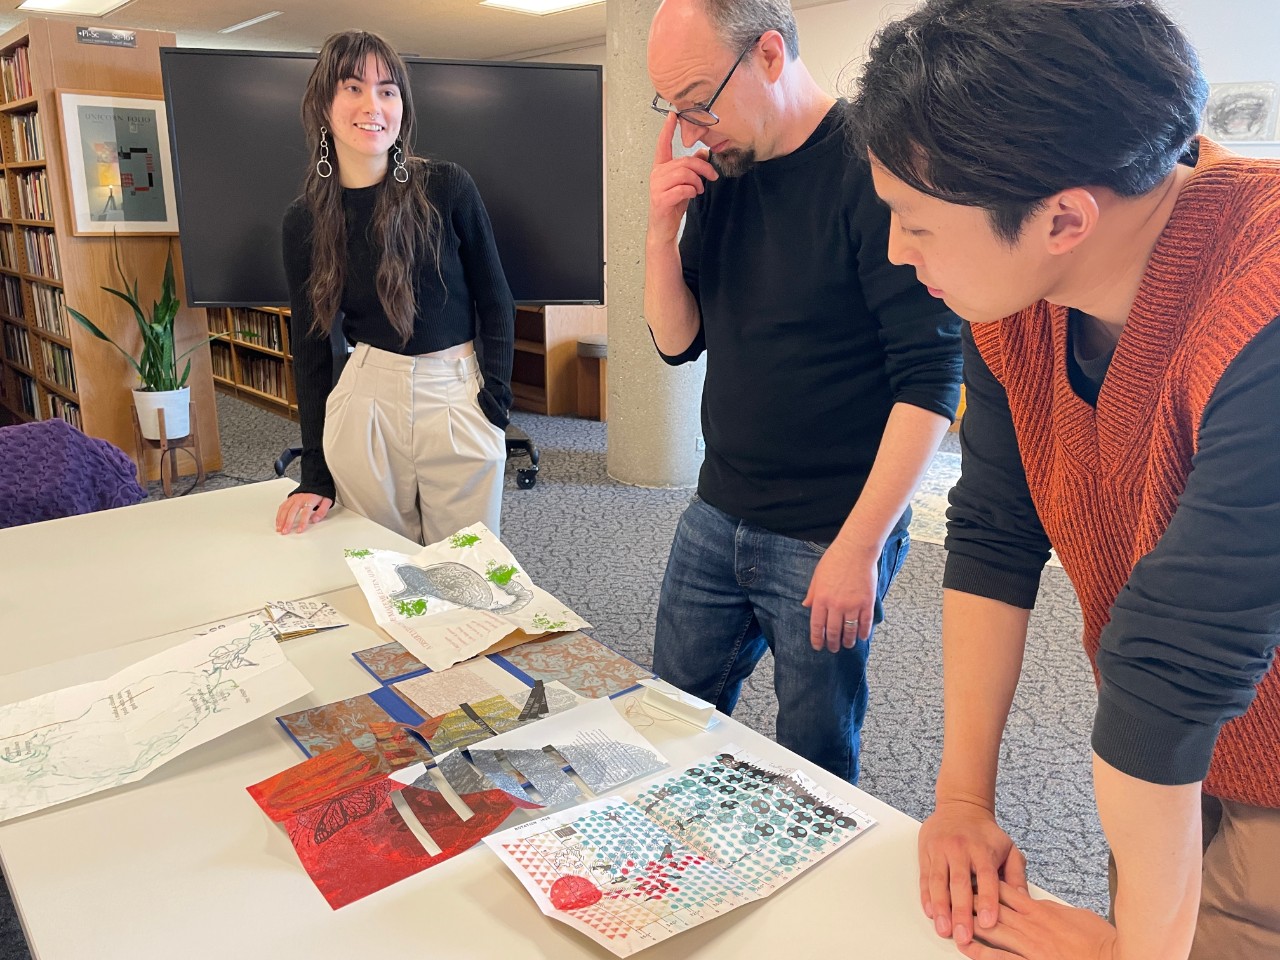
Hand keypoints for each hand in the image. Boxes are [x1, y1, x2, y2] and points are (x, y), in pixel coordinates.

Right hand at [275, 492, 333, 534]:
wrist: (316, 482)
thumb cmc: (320, 494)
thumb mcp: (327, 501)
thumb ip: (322, 511)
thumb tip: (315, 520)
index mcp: (310, 499)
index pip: (306, 512)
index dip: (302, 522)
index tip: (300, 530)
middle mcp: (300, 498)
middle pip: (292, 511)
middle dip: (288, 522)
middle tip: (285, 531)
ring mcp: (294, 498)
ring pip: (285, 509)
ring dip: (281, 520)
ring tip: (279, 529)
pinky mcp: (290, 498)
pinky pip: (282, 507)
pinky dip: (279, 515)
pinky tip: (278, 522)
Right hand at [648, 111, 717, 244]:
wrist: (664, 228)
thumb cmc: (673, 205)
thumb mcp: (685, 183)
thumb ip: (691, 167)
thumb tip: (703, 152)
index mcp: (661, 167)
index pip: (663, 144)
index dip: (668, 129)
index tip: (673, 115)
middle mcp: (657, 174)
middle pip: (685, 161)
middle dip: (703, 168)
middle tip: (712, 177)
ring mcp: (657, 186)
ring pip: (685, 174)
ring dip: (697, 182)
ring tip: (698, 190)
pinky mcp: (661, 198)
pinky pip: (683, 189)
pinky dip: (691, 192)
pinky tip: (691, 196)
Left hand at [802, 537, 877, 651]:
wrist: (856, 550)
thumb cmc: (834, 560)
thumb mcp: (817, 576)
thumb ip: (812, 594)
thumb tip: (806, 606)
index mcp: (821, 599)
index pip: (817, 626)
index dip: (817, 639)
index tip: (818, 646)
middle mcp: (836, 605)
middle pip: (833, 631)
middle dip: (832, 643)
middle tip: (833, 648)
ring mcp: (852, 605)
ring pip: (850, 630)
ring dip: (848, 641)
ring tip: (847, 645)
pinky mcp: (867, 602)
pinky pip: (865, 623)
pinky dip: (863, 632)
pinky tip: (861, 637)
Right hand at [919, 798, 1027, 945]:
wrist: (961, 806)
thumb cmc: (985, 832)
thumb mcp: (1009, 847)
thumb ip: (1017, 874)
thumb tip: (1026, 900)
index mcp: (982, 849)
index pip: (986, 878)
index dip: (987, 901)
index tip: (988, 922)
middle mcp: (960, 849)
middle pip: (959, 884)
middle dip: (960, 912)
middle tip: (962, 935)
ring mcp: (940, 850)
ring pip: (938, 882)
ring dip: (940, 908)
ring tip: (943, 929)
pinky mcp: (926, 852)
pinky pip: (925, 877)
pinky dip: (926, 896)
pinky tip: (930, 911)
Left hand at [959, 883, 1116, 959]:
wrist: (1116, 958)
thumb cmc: (1100, 940)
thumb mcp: (1074, 914)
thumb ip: (1052, 909)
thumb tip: (1040, 905)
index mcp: (1041, 910)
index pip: (1005, 890)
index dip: (984, 883)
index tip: (968, 876)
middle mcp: (1031, 926)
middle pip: (992, 906)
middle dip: (969, 899)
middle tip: (949, 891)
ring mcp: (1030, 946)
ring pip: (991, 931)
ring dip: (970, 924)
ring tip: (951, 918)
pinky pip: (1002, 959)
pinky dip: (982, 954)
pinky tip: (967, 949)